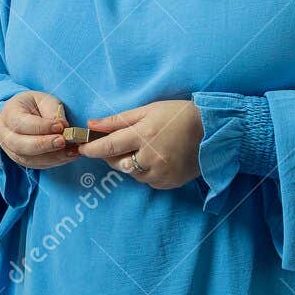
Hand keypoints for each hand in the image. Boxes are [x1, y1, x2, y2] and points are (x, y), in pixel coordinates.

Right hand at [0, 90, 81, 169]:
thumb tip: (63, 126)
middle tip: (63, 141)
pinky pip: (36, 165)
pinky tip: (68, 156)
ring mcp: (10, 150)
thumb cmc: (35, 105)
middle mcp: (5, 134)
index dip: (41, 127)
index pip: (21, 123)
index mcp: (8, 114)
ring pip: (29, 159)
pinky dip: (54, 162)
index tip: (60, 126)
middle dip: (44, 145)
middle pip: (20, 145)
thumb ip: (53, 111)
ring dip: (52, 157)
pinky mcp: (21, 160)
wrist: (25, 113)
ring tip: (72, 151)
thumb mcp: (44, 100)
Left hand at [77, 100, 203, 188]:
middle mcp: (150, 158)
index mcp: (144, 136)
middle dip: (112, 156)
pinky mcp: (168, 183)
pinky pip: (147, 180)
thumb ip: (118, 120)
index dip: (92, 149)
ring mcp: (160, 173)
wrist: (213, 131)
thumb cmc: (178, 115)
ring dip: (130, 163)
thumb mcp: (148, 110)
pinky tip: (156, 158)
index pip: (109, 147)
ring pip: (132, 173)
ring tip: (144, 148)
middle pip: (118, 163)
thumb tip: (92, 124)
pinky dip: (145, 171)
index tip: (81, 149)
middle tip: (117, 145)